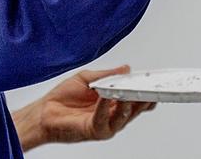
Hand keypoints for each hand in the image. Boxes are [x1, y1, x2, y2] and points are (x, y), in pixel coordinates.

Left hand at [12, 65, 155, 150]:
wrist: (44, 111)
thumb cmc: (63, 96)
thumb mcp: (88, 78)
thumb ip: (108, 75)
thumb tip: (126, 69)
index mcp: (113, 101)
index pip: (136, 97)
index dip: (146, 90)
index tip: (156, 80)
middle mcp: (112, 115)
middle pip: (136, 108)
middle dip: (144, 98)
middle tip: (151, 87)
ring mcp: (105, 125)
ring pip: (124, 116)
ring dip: (128, 103)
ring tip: (129, 91)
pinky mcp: (94, 131)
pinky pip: (104, 120)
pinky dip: (106, 107)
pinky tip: (106, 97)